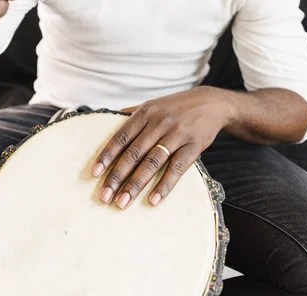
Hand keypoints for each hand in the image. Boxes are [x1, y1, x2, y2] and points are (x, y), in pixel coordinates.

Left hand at [91, 88, 232, 208]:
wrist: (212, 103)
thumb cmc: (177, 107)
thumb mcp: (154, 104)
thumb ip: (132, 113)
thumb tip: (107, 121)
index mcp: (146, 113)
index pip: (122, 136)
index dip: (107, 155)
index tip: (95, 173)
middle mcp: (159, 123)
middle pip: (134, 153)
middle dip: (117, 176)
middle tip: (104, 196)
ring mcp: (177, 134)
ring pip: (152, 162)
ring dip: (135, 184)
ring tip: (122, 202)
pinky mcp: (193, 147)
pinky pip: (176, 168)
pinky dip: (164, 185)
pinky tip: (153, 200)